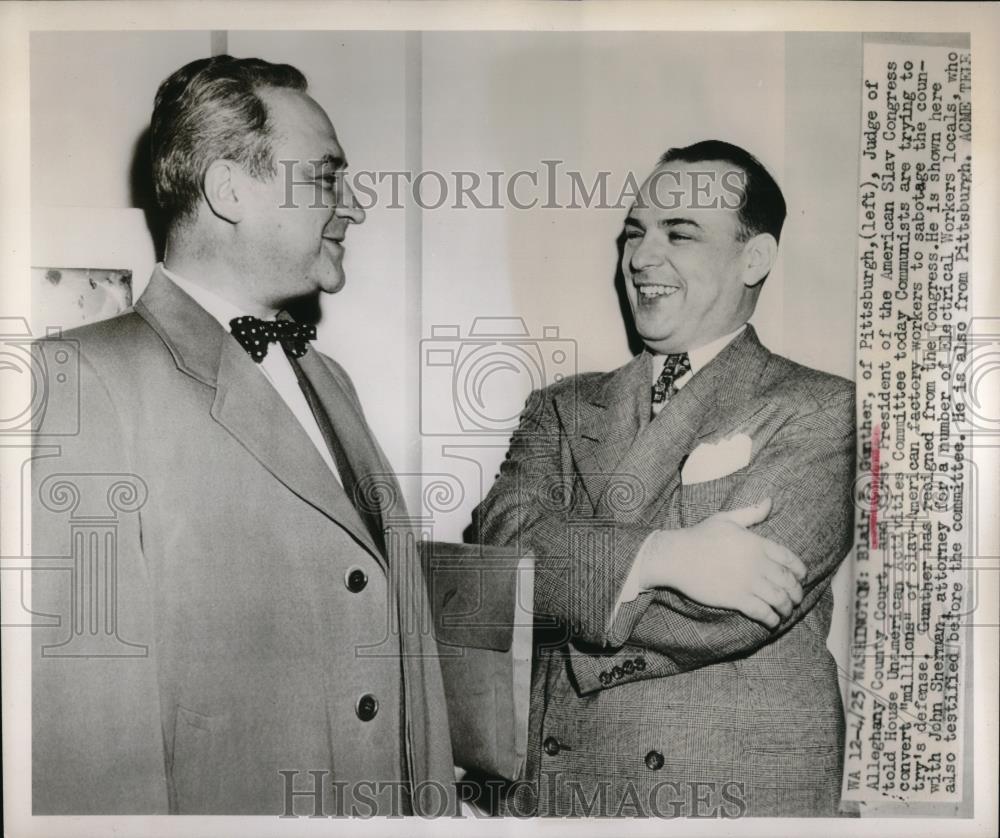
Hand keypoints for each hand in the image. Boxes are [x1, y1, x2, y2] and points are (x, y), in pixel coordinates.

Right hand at [640, 498, 806, 627]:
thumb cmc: (699, 536)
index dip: (800, 571)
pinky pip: (762, 612)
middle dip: (796, 593)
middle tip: (796, 599)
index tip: (802, 578)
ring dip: (786, 608)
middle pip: (787, 581)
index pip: (789, 559)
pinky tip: (772, 622)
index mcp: (756, 543)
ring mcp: (747, 582)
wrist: (676, 556)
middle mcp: (756, 563)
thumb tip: (770, 501)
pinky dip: (771, 619)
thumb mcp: (726, 518)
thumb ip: (751, 512)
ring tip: (786, 612)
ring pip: (779, 599)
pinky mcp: (736, 598)